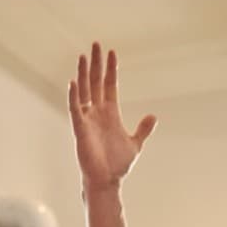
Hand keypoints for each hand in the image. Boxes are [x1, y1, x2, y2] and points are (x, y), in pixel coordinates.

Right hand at [68, 42, 156, 191]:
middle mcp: (97, 113)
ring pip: (84, 91)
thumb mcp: (135, 144)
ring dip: (83, 74)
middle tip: (96, 45)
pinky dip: (74, 96)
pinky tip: (73, 83)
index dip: (110, 69)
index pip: (109, 85)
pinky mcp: (80, 129)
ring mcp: (88, 119)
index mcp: (110, 114)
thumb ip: (142, 129)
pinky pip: (75, 109)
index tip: (112, 53)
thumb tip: (153, 116)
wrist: (107, 181)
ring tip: (84, 56)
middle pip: (95, 82)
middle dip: (96, 64)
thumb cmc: (117, 165)